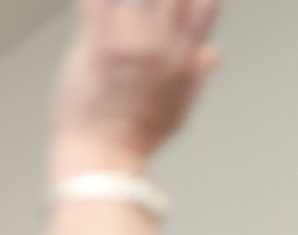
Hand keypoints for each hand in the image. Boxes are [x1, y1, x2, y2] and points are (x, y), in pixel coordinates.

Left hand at [51, 0, 221, 174]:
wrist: (105, 156)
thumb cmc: (138, 139)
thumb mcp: (179, 108)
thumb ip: (196, 75)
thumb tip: (214, 53)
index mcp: (184, 57)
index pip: (205, 7)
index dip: (192, 0)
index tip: (182, 1)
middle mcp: (163, 45)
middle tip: (148, 7)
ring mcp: (132, 44)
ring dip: (130, 3)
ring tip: (118, 10)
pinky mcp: (98, 47)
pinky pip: (94, 6)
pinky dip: (88, 3)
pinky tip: (83, 2)